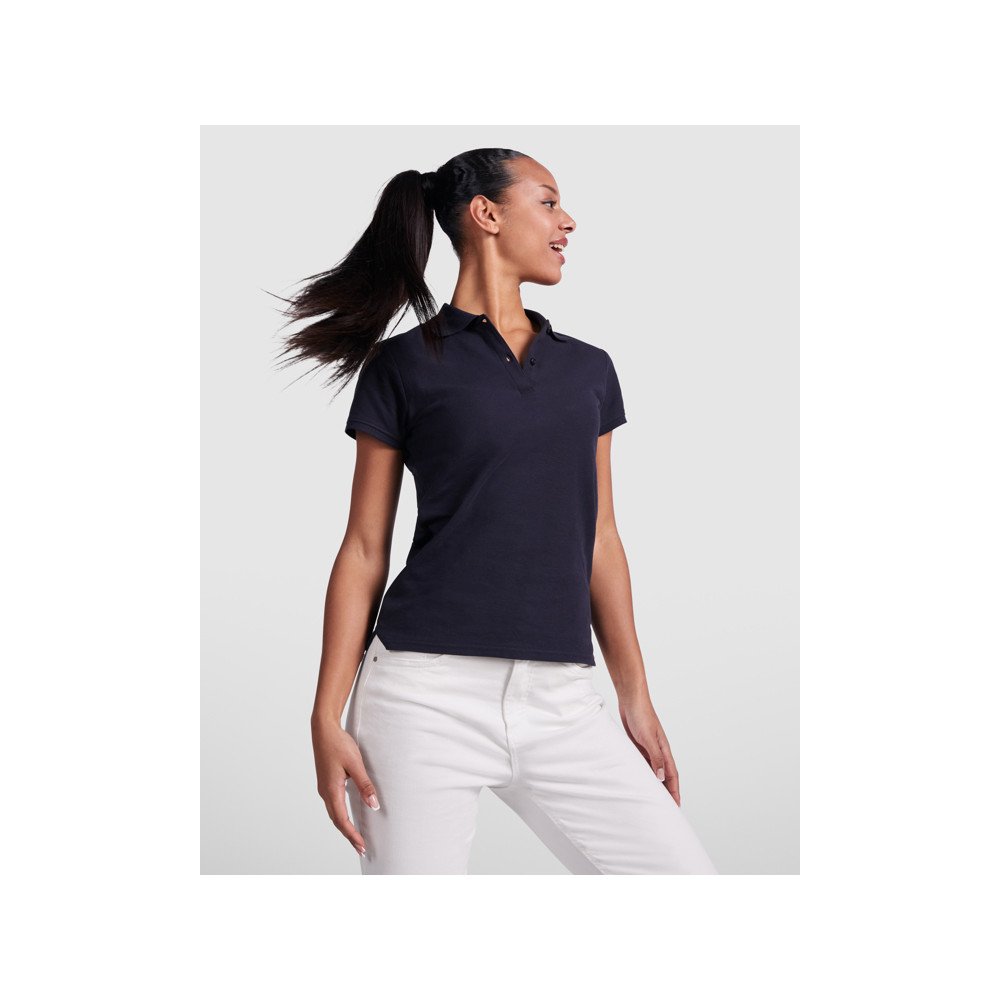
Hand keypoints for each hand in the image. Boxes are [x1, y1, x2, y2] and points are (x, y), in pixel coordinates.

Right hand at [311, 715, 380, 857]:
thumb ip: (365, 785)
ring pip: (334, 813)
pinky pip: (333, 804)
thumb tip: (374, 805)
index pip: (342, 820)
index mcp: (331, 790)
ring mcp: (324, 787)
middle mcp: (325, 792)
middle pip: (337, 820)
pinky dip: (341, 815)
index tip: (362, 846)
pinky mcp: (326, 782)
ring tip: (356, 836)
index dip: (352, 835)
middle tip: (361, 848)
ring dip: (344, 826)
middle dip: (349, 835)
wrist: (323, 729)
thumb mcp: (355, 764)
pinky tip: (348, 815)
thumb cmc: (338, 744)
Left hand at [618, 694, 680, 805]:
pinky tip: (638, 780)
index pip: (672, 776)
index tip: (676, 806)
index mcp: (664, 751)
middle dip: (667, 791)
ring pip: (653, 771)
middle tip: (665, 808)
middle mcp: (658, 752)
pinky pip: (642, 764)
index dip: (674, 791)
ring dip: (654, 784)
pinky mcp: (638, 745)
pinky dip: (642, 774)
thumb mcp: (648, 738)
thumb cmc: (641, 716)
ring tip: (652, 798)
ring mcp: (648, 749)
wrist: (631, 700)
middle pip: (664, 776)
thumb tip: (661, 778)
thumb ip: (655, 757)